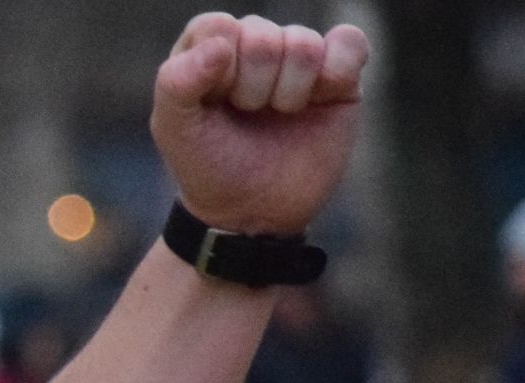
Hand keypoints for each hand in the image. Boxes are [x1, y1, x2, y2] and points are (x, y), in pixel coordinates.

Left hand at [150, 14, 370, 236]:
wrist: (254, 213)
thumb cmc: (210, 166)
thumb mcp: (174, 130)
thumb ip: (176, 82)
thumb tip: (221, 44)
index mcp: (209, 48)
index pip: (217, 27)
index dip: (218, 70)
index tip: (215, 104)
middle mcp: (255, 45)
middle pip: (262, 35)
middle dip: (253, 87)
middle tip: (249, 116)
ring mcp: (298, 58)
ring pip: (303, 43)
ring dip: (288, 91)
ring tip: (279, 115)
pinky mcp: (339, 76)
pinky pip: (350, 42)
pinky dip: (338, 69)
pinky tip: (320, 99)